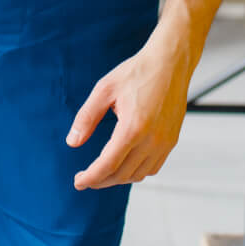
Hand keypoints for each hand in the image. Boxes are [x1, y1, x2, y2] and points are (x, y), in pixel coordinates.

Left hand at [67, 35, 193, 189]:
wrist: (169, 63)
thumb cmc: (135, 72)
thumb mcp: (104, 90)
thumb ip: (87, 117)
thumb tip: (72, 143)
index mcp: (133, 128)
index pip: (108, 164)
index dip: (91, 177)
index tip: (78, 182)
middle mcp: (152, 140)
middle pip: (122, 174)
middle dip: (101, 180)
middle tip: (85, 178)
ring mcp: (165, 142)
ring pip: (138, 174)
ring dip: (118, 178)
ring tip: (101, 172)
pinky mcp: (172, 140)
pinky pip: (153, 167)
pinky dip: (136, 171)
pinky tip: (124, 163)